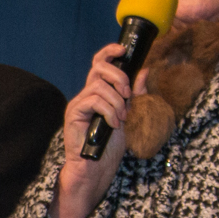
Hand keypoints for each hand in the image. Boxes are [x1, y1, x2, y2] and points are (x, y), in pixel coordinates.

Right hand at [53, 44, 138, 217]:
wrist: (95, 169)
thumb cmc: (108, 147)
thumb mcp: (127, 114)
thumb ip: (134, 94)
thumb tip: (145, 70)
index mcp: (97, 93)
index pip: (99, 63)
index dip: (110, 51)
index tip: (124, 49)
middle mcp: (86, 95)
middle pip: (98, 67)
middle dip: (119, 77)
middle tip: (128, 95)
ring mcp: (78, 104)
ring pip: (100, 86)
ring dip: (118, 101)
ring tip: (121, 119)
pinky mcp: (74, 114)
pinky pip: (94, 100)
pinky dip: (109, 111)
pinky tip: (113, 124)